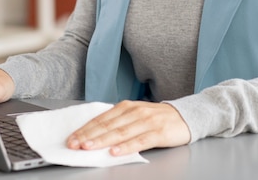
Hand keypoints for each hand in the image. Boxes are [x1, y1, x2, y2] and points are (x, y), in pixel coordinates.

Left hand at [66, 100, 190, 155]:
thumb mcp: (135, 115)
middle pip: (107, 125)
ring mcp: (146, 121)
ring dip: (102, 140)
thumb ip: (118, 122)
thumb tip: (94, 133)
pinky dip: (126, 146)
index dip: (85, 129)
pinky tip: (115, 151)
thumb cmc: (156, 118)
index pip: (101, 119)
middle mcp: (134, 111)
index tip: (72, 138)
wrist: (185, 116)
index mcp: (126, 106)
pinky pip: (140, 141)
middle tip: (74, 144)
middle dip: (89, 135)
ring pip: (120, 132)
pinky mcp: (158, 132)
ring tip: (89, 147)